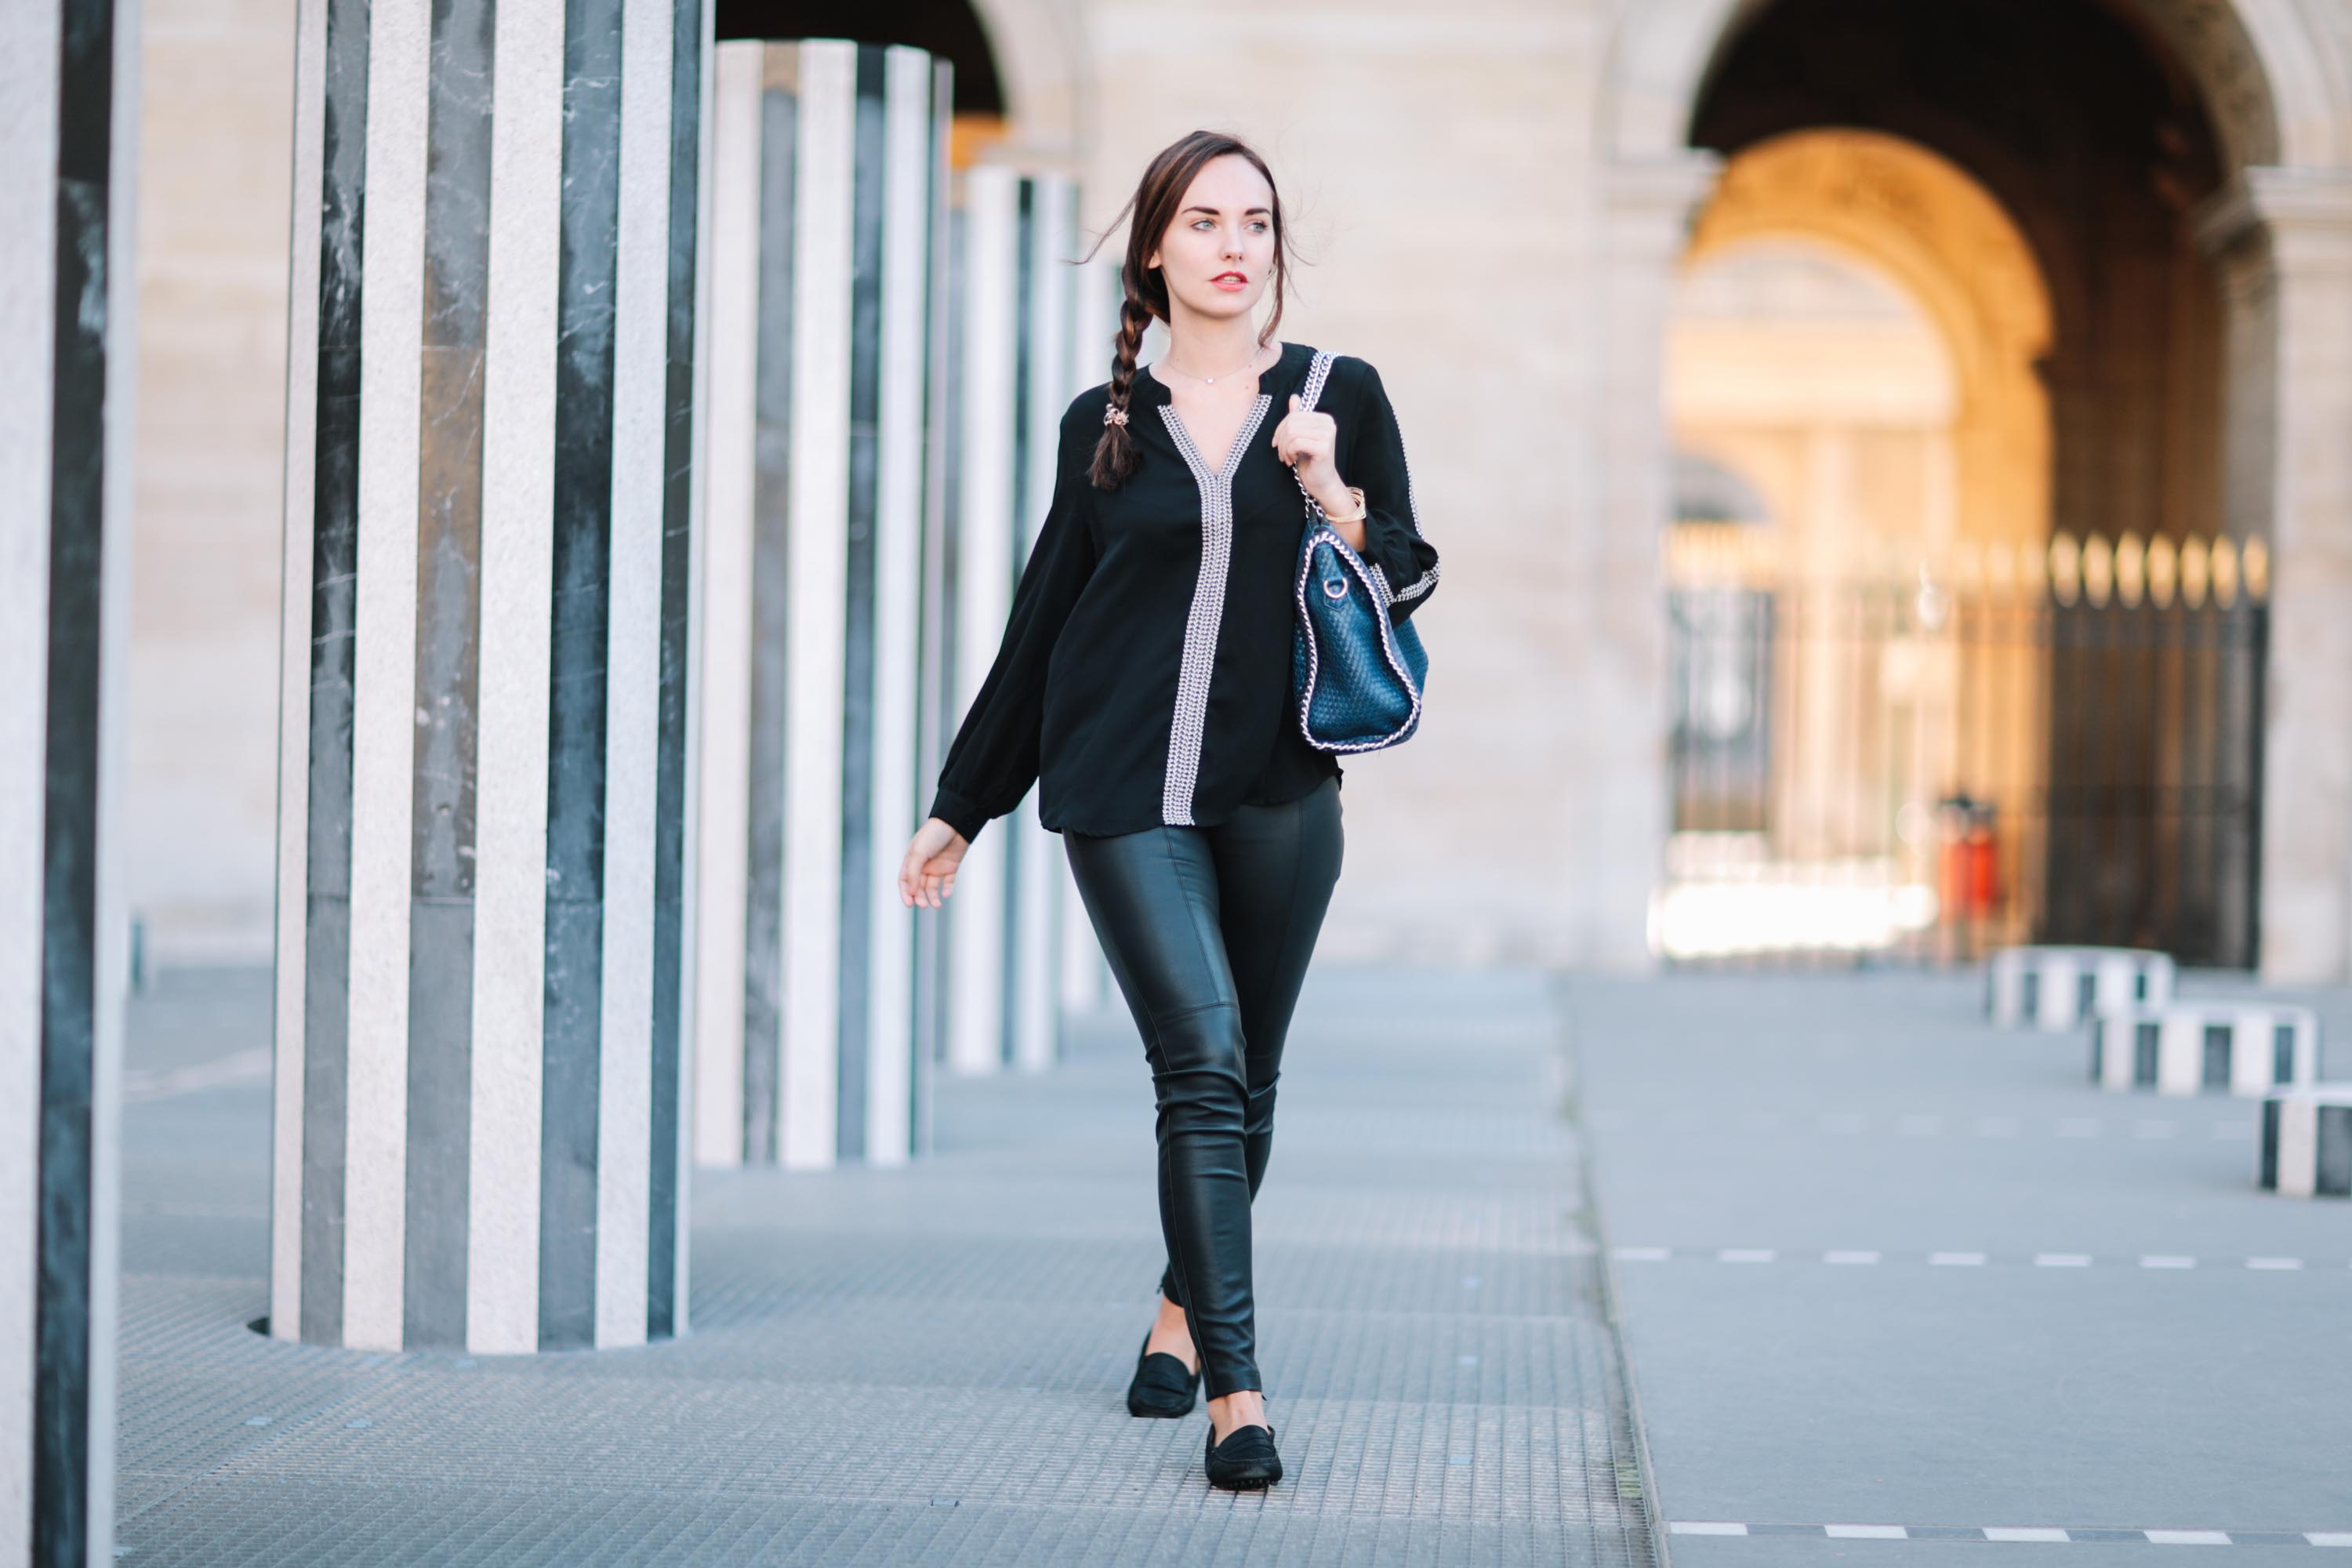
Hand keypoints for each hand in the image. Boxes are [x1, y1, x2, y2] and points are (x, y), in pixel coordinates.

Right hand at [898, 817, 968, 908]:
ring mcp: (937, 866)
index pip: (905, 881)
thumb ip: (913, 873)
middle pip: (918, 887)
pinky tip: (947, 893)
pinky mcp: (951, 866)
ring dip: (933, 897)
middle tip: (924, 905)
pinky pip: (948, 882)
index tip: (910, 904)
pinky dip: (947, 889)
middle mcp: (923, 865)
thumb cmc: (933, 835)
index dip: (906, 893)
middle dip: (920, 897)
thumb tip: (911, 893)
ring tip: (937, 905)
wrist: (956, 823)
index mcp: (911, 860)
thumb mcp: (919, 853)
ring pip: (932, 887)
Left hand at [1272, 393, 1347, 512]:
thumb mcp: (1300, 436)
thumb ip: (1298, 417)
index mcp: (1324, 418)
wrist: (1321, 482)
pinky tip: (1292, 461)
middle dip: (1281, 439)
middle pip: (1292, 422)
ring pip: (1292, 432)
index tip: (1278, 444)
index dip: (1280, 429)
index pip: (1294, 415)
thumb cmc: (1310, 461)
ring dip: (1284, 448)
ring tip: (1287, 458)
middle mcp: (1328, 424)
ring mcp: (1328, 435)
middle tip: (1282, 454)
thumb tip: (1294, 397)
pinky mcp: (1324, 448)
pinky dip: (1289, 452)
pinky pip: (1296, 443)